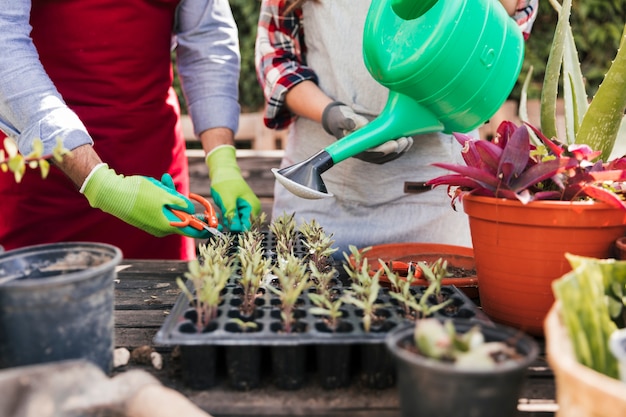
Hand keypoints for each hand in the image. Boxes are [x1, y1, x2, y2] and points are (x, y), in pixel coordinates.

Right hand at [81, 164, 209, 238]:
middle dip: (180, 199)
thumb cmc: (138, 194)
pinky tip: (154, 185)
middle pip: (181, 215)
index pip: (194, 231)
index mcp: (168, 225)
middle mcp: (162, 228)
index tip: (216, 223)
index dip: (206, 227)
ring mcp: (154, 224)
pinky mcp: (147, 218)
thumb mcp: (164, 195)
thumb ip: (181, 203)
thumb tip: (193, 211)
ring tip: (158, 180)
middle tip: (168, 182)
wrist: (112, 194)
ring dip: (168, 195)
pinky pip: (160, 208)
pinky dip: (161, 197)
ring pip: (170, 209)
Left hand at [205, 145, 260, 231]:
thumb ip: (232, 215)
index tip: (226, 230)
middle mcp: (252, 210)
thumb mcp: (227, 200)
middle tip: (221, 218)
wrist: (223, 171)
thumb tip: (236, 230)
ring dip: (227, 221)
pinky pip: (234, 219)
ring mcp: (246, 210)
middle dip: (231, 225)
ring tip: (221, 211)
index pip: (248, 227)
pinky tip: (222, 210)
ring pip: (237, 223)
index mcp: (253, 208)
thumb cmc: (225, 183)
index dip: (237, 231)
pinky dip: (226, 217)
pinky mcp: (239, 209)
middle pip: (242, 227)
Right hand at [322, 101, 413, 163]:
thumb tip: (359, 125)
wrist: (341, 119)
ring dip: (400, 150)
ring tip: (409, 140)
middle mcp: (363, 153)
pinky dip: (400, 147)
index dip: (382, 151)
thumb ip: (348, 121)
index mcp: (354, 148)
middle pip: (381, 157)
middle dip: (395, 150)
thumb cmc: (340, 118)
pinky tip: (408, 139)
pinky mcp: (377, 146)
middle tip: (405, 140)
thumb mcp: (341, 117)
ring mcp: (371, 151)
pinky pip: (390, 151)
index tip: (394, 144)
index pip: (369, 154)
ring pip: (387, 156)